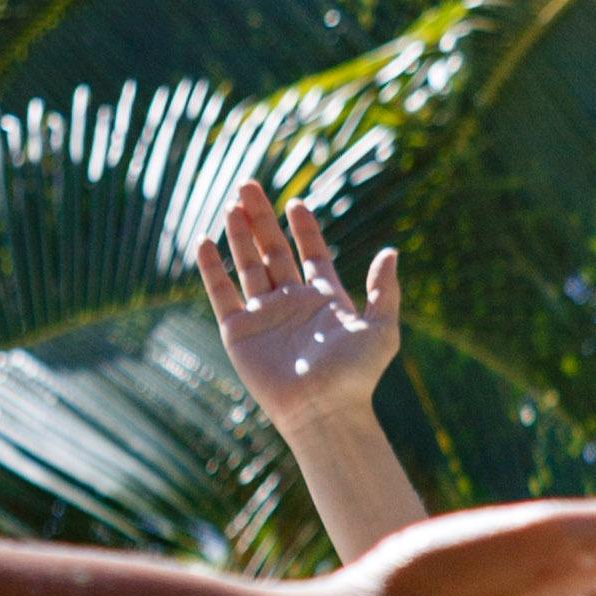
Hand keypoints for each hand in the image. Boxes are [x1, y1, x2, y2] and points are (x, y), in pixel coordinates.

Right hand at [195, 182, 401, 428]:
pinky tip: (205, 241)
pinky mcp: (239, 332)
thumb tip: (391, 252)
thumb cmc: (357, 376)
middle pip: (273, 251)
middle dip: (261, 219)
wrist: (324, 411)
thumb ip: (384, 291)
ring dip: (239, 235)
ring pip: (248, 265)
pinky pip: (222, 293)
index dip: (304, 229)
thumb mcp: (381, 329)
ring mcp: (264, 316)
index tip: (296, 203)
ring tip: (231, 204)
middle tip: (248, 184)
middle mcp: (293, 304)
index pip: (312, 255)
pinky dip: (212, 267)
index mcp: (325, 300)